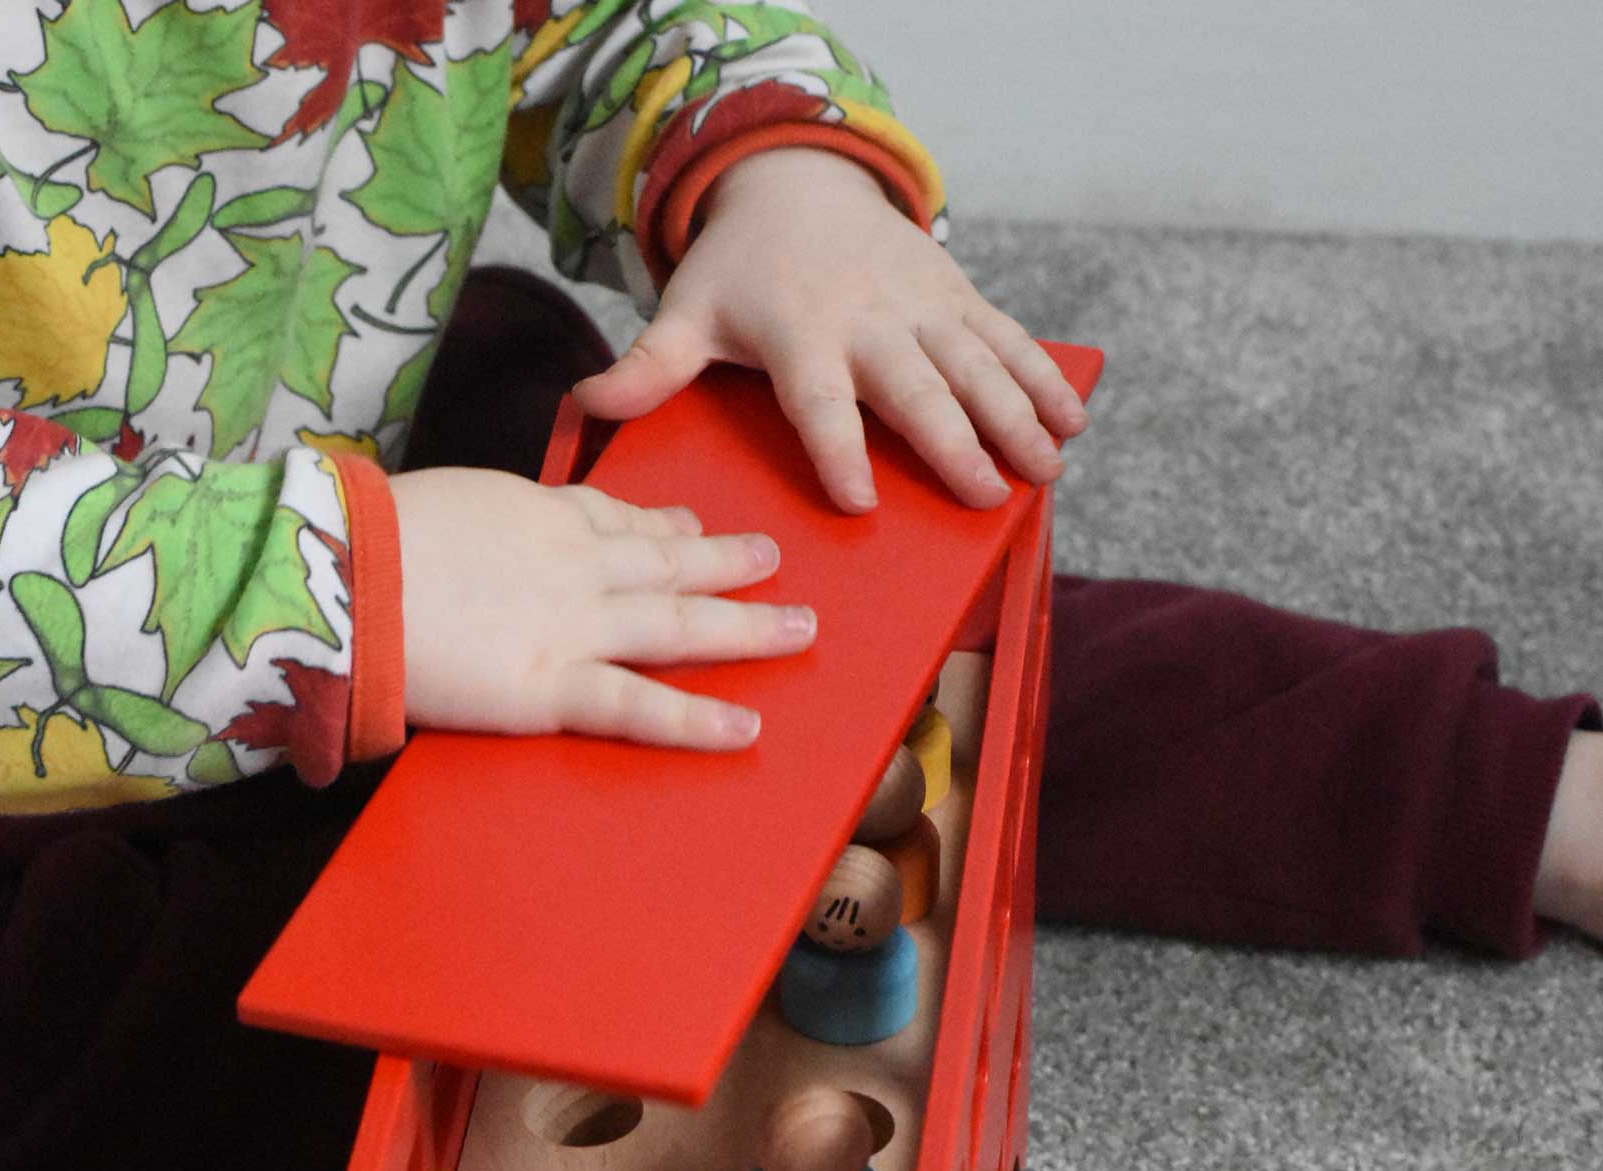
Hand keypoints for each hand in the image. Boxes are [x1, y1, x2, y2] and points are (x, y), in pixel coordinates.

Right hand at [387, 467, 814, 746]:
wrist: (345, 572)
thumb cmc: (363, 540)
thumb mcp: (431, 505)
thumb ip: (472, 525)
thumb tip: (464, 537)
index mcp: (535, 516)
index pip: (615, 518)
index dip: (663, 523)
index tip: (694, 524)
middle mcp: (573, 565)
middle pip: (668, 561)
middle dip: (728, 563)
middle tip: (777, 563)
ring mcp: (574, 626)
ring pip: (678, 622)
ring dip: (745, 627)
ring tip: (801, 631)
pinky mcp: (554, 686)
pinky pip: (640, 706)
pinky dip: (695, 719)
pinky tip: (745, 730)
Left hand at [573, 147, 1088, 513]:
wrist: (796, 182)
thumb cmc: (737, 272)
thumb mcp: (688, 313)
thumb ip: (648, 366)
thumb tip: (584, 401)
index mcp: (801, 339)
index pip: (819, 403)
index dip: (837, 449)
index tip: (858, 500)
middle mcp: (867, 323)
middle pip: (915, 390)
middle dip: (954, 442)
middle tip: (985, 495)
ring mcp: (920, 307)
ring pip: (975, 366)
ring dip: (1016, 417)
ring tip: (1047, 471)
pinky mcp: (957, 296)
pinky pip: (1007, 340)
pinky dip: (1042, 378)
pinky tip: (1072, 422)